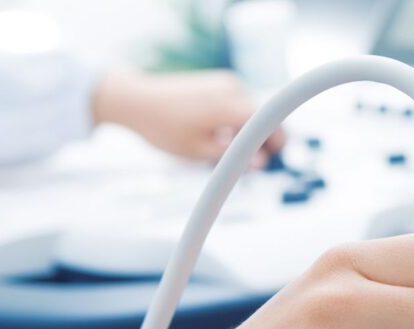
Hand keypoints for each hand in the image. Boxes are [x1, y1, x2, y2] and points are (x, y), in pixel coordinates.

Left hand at [91, 69, 283, 163]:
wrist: (136, 99)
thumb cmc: (163, 126)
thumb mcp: (198, 151)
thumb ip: (234, 157)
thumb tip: (261, 163)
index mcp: (230, 106)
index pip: (270, 123)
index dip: (278, 141)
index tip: (276, 156)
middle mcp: (233, 88)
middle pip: (262, 117)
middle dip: (262, 139)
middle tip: (250, 162)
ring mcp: (226, 82)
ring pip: (251, 110)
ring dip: (247, 130)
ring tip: (224, 148)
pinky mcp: (219, 81)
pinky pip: (239, 102)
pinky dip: (237, 119)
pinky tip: (217, 133)